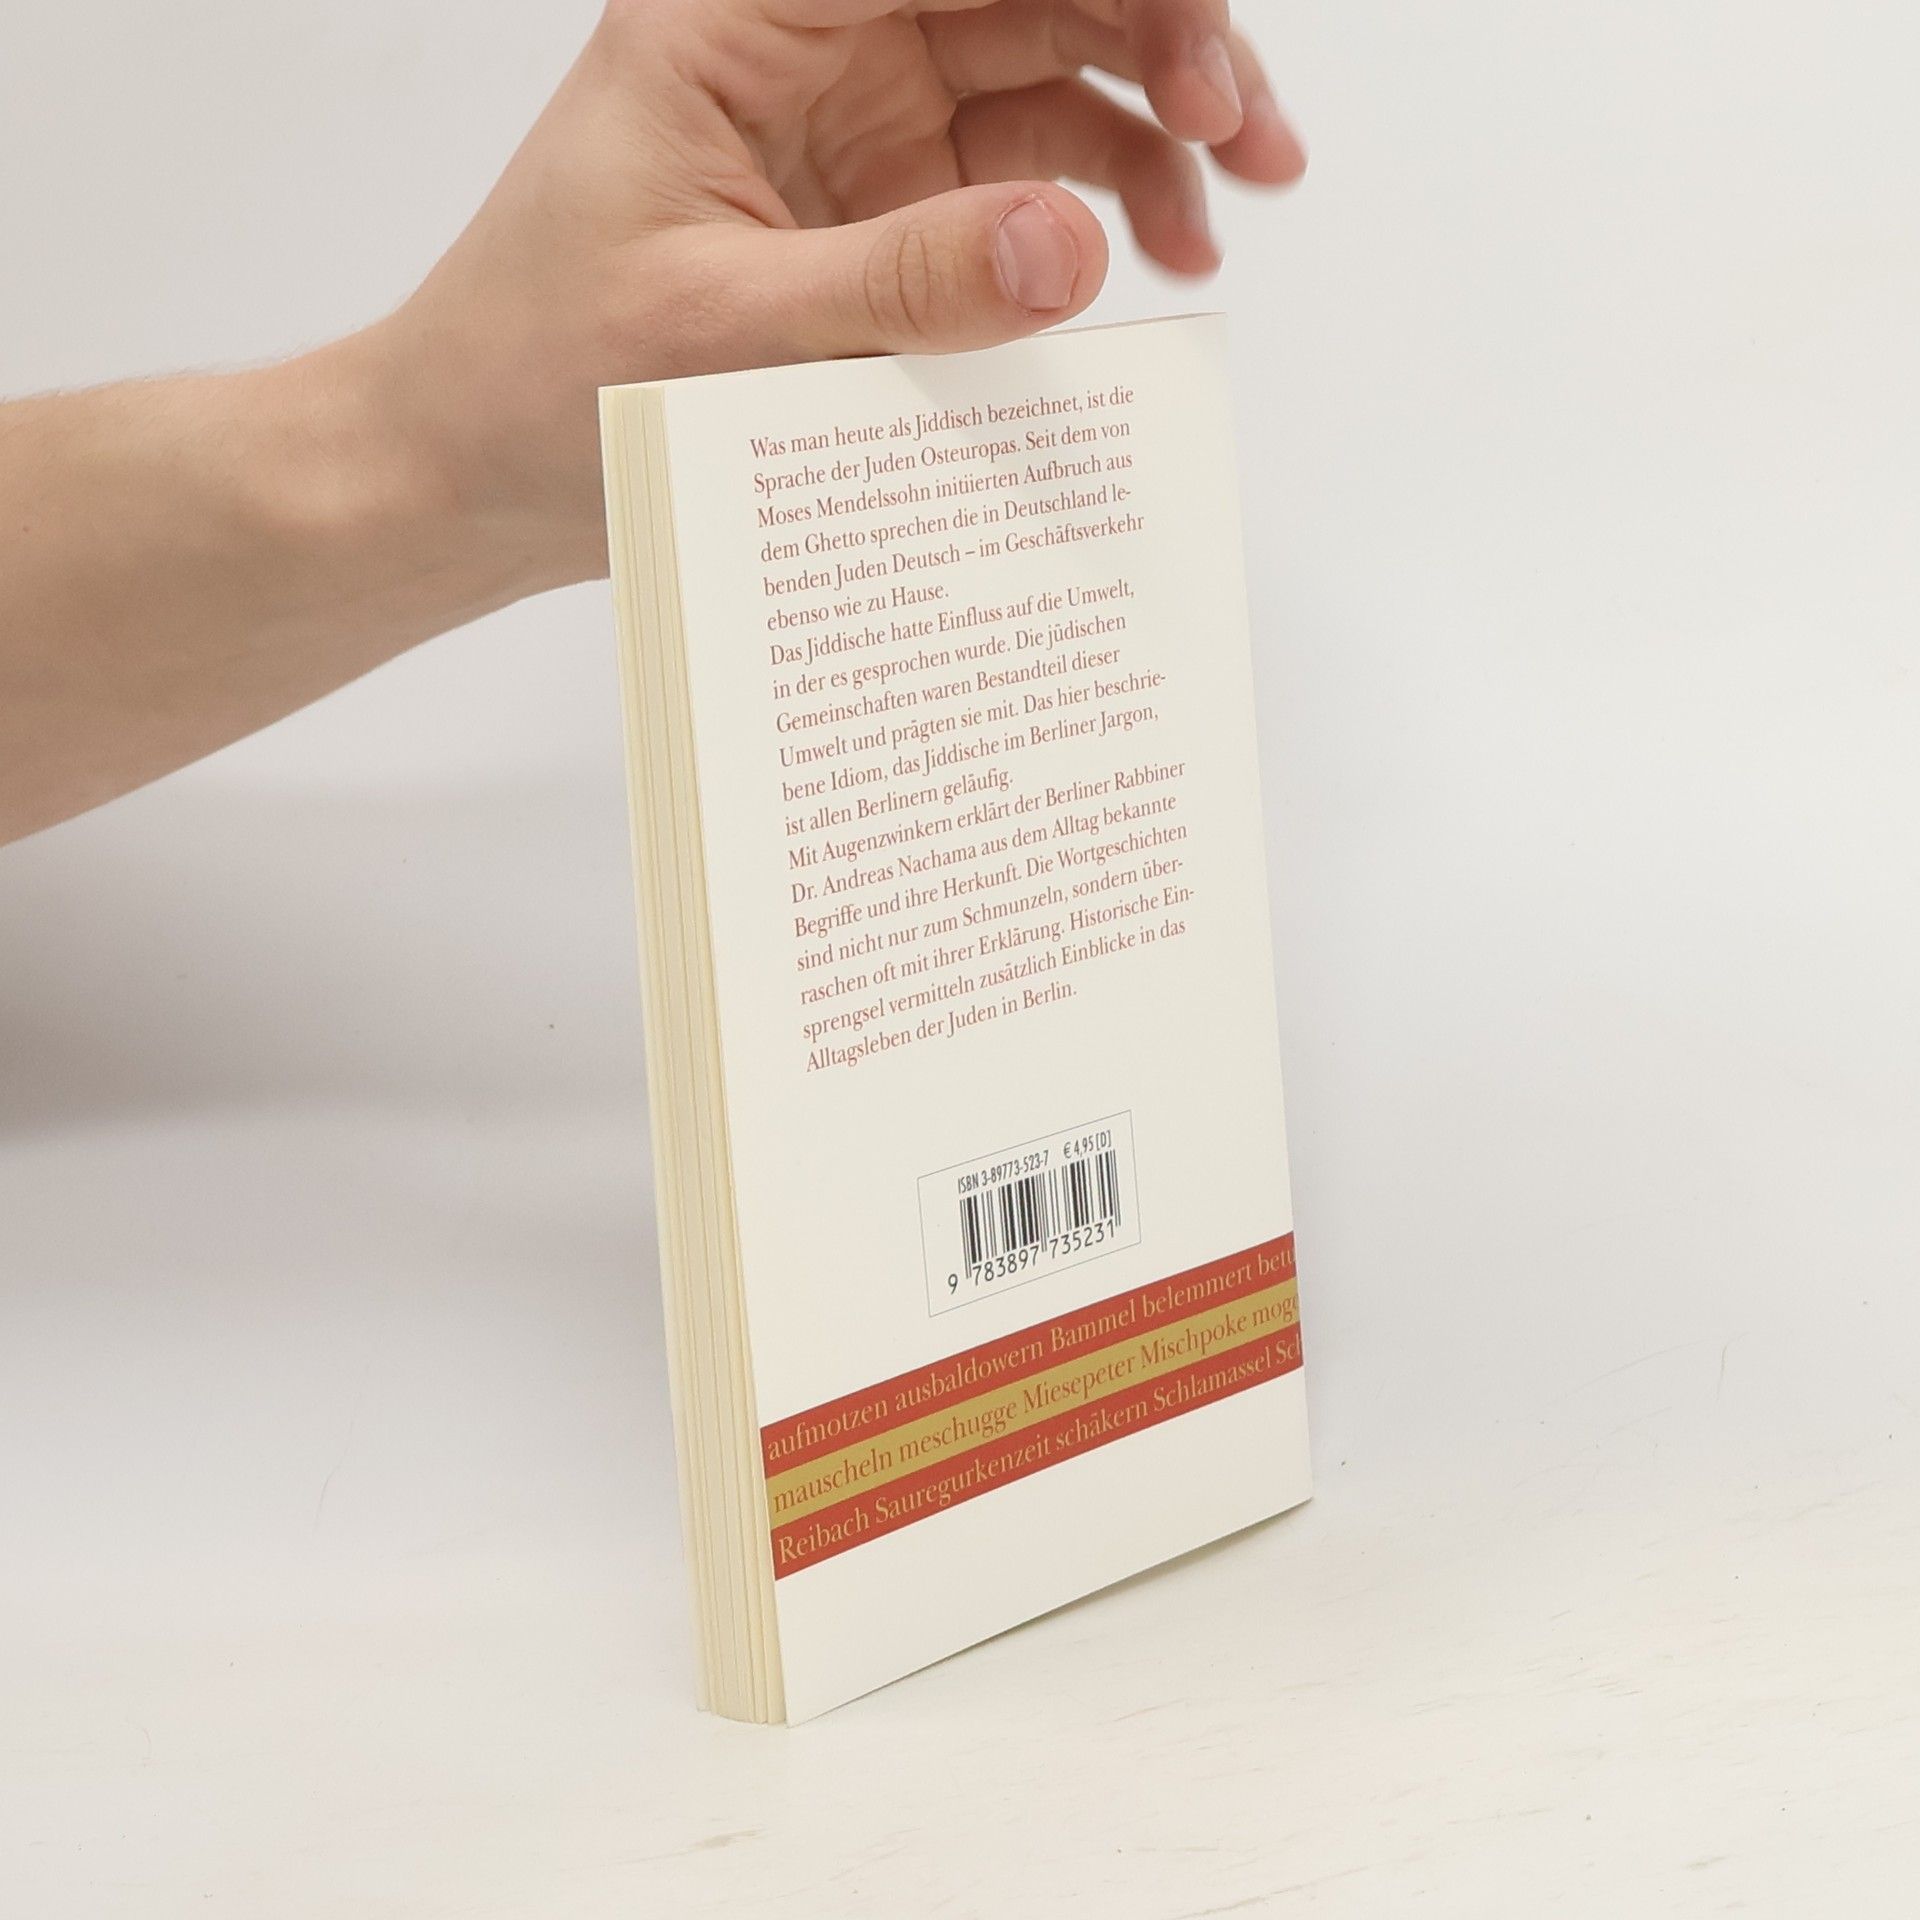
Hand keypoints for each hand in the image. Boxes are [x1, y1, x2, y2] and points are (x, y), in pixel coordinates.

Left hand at [348, 0, 1304, 590]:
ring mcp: (857, 132)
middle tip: (1248, 140)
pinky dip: (1096, 213)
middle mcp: (814, 48)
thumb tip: (1076, 247)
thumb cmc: (537, 381)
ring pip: (1046, 78)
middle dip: (1162, 40)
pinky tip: (1152, 260)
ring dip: (1150, 133)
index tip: (1200, 57)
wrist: (472, 475)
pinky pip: (1020, 185)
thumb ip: (898, 288)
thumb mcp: (715, 335)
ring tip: (1223, 218)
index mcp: (746, 15)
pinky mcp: (880, 218)